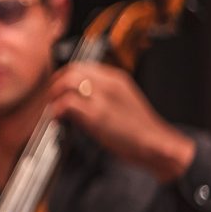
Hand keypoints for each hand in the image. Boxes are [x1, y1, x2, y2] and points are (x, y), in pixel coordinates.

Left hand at [49, 62, 194, 181]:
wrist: (158, 144)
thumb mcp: (122, 103)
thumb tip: (79, 97)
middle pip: (72, 70)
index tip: (58, 88)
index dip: (65, 76)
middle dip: (56, 84)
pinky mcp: (98, 115)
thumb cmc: (139, 130)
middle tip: (52, 99)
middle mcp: (109, 83)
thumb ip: (103, 95)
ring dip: (55, 95)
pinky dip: (58, 110)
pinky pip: (68, 103)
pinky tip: (59, 119)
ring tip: (54, 109)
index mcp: (116, 79)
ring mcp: (103, 98)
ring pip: (68, 81)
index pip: (82, 66)